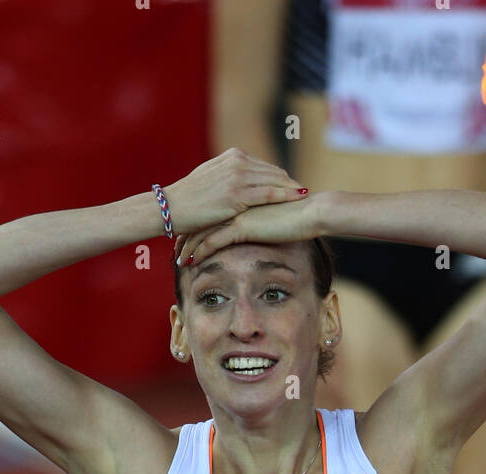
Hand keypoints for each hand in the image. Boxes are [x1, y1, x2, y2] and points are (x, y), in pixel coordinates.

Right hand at [163, 148, 306, 238]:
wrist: (172, 207)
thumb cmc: (188, 198)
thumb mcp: (209, 177)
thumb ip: (227, 174)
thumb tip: (240, 181)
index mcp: (232, 156)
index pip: (264, 166)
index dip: (280, 177)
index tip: (293, 185)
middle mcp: (237, 162)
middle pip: (273, 172)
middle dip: (290, 182)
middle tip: (305, 192)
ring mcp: (238, 177)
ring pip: (275, 181)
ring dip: (292, 189)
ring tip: (307, 197)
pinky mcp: (237, 195)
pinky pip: (269, 194)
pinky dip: (286, 195)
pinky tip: (299, 199)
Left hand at [172, 193, 326, 268]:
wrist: (312, 213)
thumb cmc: (299, 216)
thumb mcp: (275, 217)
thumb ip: (262, 220)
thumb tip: (259, 230)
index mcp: (240, 198)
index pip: (211, 211)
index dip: (197, 225)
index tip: (186, 238)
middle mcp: (234, 202)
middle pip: (202, 219)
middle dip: (186, 235)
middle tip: (174, 249)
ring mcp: (236, 213)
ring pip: (204, 230)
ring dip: (188, 246)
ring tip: (177, 260)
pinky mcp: (241, 226)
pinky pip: (213, 240)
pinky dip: (199, 252)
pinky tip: (189, 262)